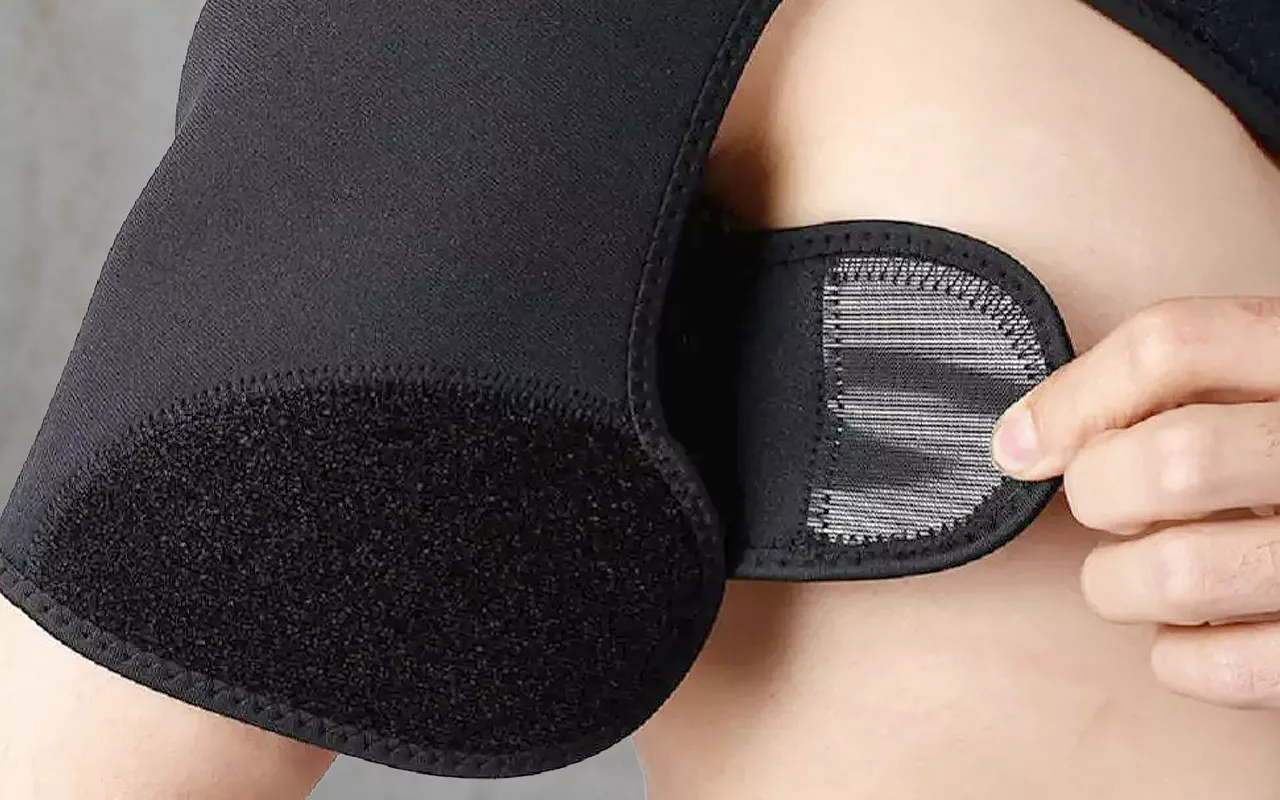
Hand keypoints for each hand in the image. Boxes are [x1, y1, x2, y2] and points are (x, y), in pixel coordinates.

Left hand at [991, 297, 1279, 708]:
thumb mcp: (1253, 385)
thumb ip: (1162, 386)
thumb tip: (1018, 444)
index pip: (1176, 344)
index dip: (1074, 398)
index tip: (1024, 445)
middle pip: (1173, 461)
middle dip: (1100, 493)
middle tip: (1110, 507)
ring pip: (1180, 575)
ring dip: (1119, 583)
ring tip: (1141, 571)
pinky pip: (1224, 668)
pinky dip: (1178, 657)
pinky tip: (1191, 630)